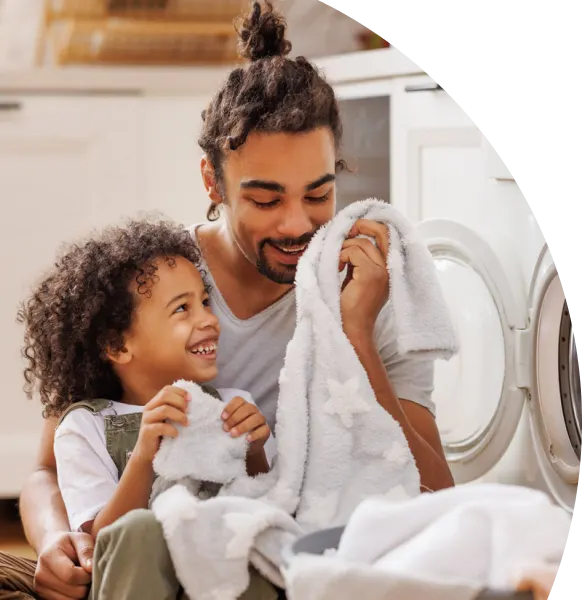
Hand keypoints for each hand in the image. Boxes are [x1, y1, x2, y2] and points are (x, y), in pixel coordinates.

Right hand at [34, 531, 92, 599]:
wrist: (51, 547)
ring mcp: (40, 588)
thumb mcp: (80, 538)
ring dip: (80, 592)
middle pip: (72, 592)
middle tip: (87, 573)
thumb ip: (86, 551)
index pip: (71, 575)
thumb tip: (91, 568)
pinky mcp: (42, 596)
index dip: (86, 575)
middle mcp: (41, 575)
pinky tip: (74, 584)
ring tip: (80, 578)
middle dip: (85, 584)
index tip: (91, 568)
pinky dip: (73, 596)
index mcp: (48, 557)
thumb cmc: (69, 542)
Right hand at [133, 385, 189, 462]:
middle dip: (180, 402)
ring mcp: (146, 420)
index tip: (191, 400)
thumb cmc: (162, 434)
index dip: (180, 392)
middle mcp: (149, 408)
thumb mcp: (169, 419)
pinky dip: (171, 429)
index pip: (167, 389)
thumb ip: (176, 409)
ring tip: (186, 423)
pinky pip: (160, 427)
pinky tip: (176, 434)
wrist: (148, 453)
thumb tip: (192, 401)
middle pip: (165, 395)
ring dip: (179, 415)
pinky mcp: (146, 432)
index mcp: (155, 403)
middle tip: (188, 412)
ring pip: (164, 409)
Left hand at [221, 396, 270, 454]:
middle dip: (235, 418)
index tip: (222, 418)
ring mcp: (261, 420)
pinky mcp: (266, 431)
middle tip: (226, 429)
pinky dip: (255, 434)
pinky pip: (263, 430)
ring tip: (233, 434)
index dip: (230, 407)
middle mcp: (253, 410)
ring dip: (243, 426)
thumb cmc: (234, 432)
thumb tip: (213, 418)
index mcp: (243, 406)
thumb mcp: (228, 425)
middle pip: (247, 408)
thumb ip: (224, 420)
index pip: (239, 400)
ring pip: (256, 418)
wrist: (245, 447)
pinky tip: (247, 439)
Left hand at [339, 219, 389, 338]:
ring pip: (361, 242)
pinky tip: (336, 269)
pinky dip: (339, 256)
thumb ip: (358, 259)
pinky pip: (352, 251)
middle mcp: (390, 269)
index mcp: (389, 269)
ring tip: (336, 263)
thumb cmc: (348, 307)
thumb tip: (349, 235)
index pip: (387, 236)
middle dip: (361, 225)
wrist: (350, 330)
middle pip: (381, 231)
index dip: (372, 225)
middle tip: (343, 231)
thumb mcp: (356, 277)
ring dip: (343, 247)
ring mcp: (382, 271)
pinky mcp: (370, 275)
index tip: (353, 227)